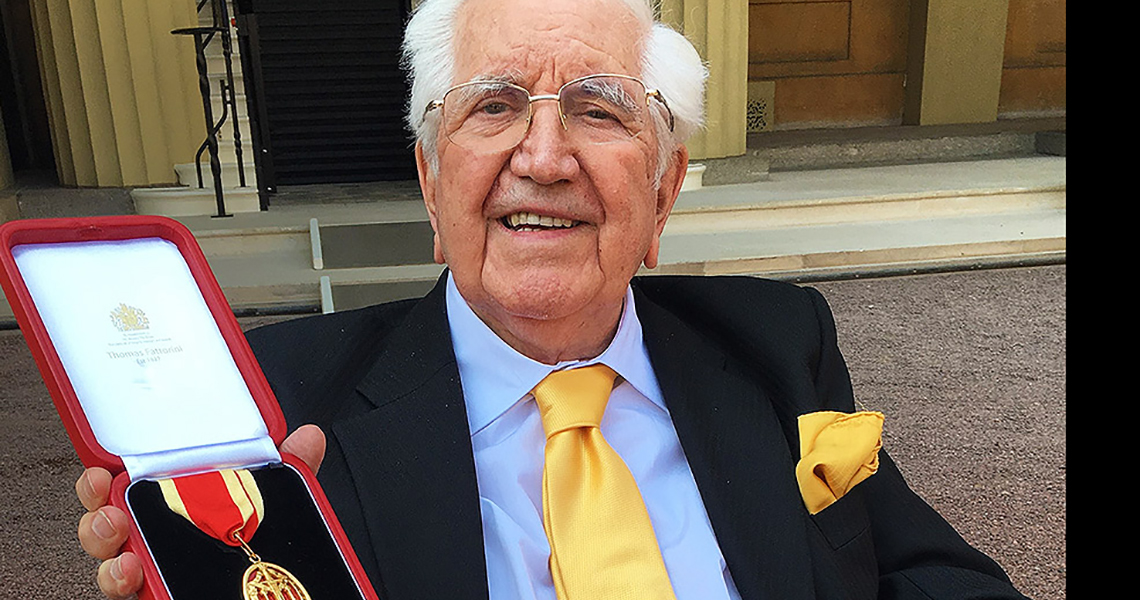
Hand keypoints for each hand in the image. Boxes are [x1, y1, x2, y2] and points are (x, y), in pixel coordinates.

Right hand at [75, 424, 326, 597]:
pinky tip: (136, 577)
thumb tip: (308, 438)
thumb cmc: (258, 548)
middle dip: (98, 522)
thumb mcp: (272, 504)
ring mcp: (157, 576)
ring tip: (125, 559)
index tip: (102, 473)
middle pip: (108, 532)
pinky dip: (128, 586)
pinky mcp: (160, 596)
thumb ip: (286, 472)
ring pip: (113, 571)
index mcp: (176, 511)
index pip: (128, 494)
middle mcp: (158, 544)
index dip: (104, 484)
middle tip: (111, 515)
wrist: (273, 592)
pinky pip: (135, 595)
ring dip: (110, 564)